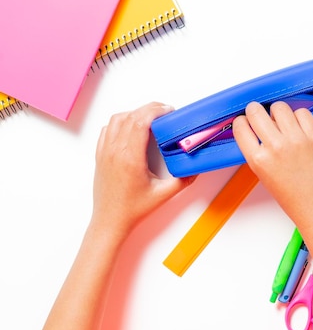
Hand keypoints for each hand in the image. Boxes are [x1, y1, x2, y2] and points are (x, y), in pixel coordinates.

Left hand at [92, 102, 195, 237]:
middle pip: (130, 116)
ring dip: (134, 113)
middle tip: (165, 112)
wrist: (110, 221)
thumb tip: (196, 167)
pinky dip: (120, 122)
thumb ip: (183, 179)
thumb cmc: (133, 209)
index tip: (169, 111)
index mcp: (130, 158)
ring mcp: (105, 152)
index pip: (140, 121)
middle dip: (149, 109)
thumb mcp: (164, 194)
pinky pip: (107, 129)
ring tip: (150, 118)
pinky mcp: (100, 155)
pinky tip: (132, 128)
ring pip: (117, 119)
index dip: (156, 111)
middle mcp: (115, 151)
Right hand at [232, 101, 312, 234]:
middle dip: (257, 111)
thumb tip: (256, 129)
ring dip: (278, 112)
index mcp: (258, 160)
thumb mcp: (264, 176)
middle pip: (256, 111)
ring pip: (279, 107)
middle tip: (263, 116)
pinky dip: (299, 117)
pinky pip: (302, 112)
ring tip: (283, 123)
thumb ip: (258, 152)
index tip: (247, 122)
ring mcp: (296, 140)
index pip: (240, 127)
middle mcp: (275, 147)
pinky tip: (299, 128)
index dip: (243, 122)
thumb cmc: (293, 197)